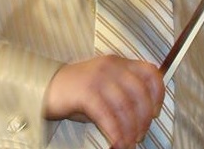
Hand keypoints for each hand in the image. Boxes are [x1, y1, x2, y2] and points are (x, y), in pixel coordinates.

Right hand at [44, 55, 164, 147]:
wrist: (45, 88)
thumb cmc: (77, 92)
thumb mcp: (104, 86)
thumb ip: (124, 93)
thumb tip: (143, 118)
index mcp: (119, 63)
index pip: (150, 72)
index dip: (158, 94)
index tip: (155, 112)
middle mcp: (111, 66)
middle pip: (140, 93)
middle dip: (143, 119)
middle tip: (140, 135)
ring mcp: (98, 78)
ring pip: (125, 107)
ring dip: (130, 130)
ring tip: (129, 143)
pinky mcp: (86, 92)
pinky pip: (108, 116)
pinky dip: (116, 133)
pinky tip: (117, 143)